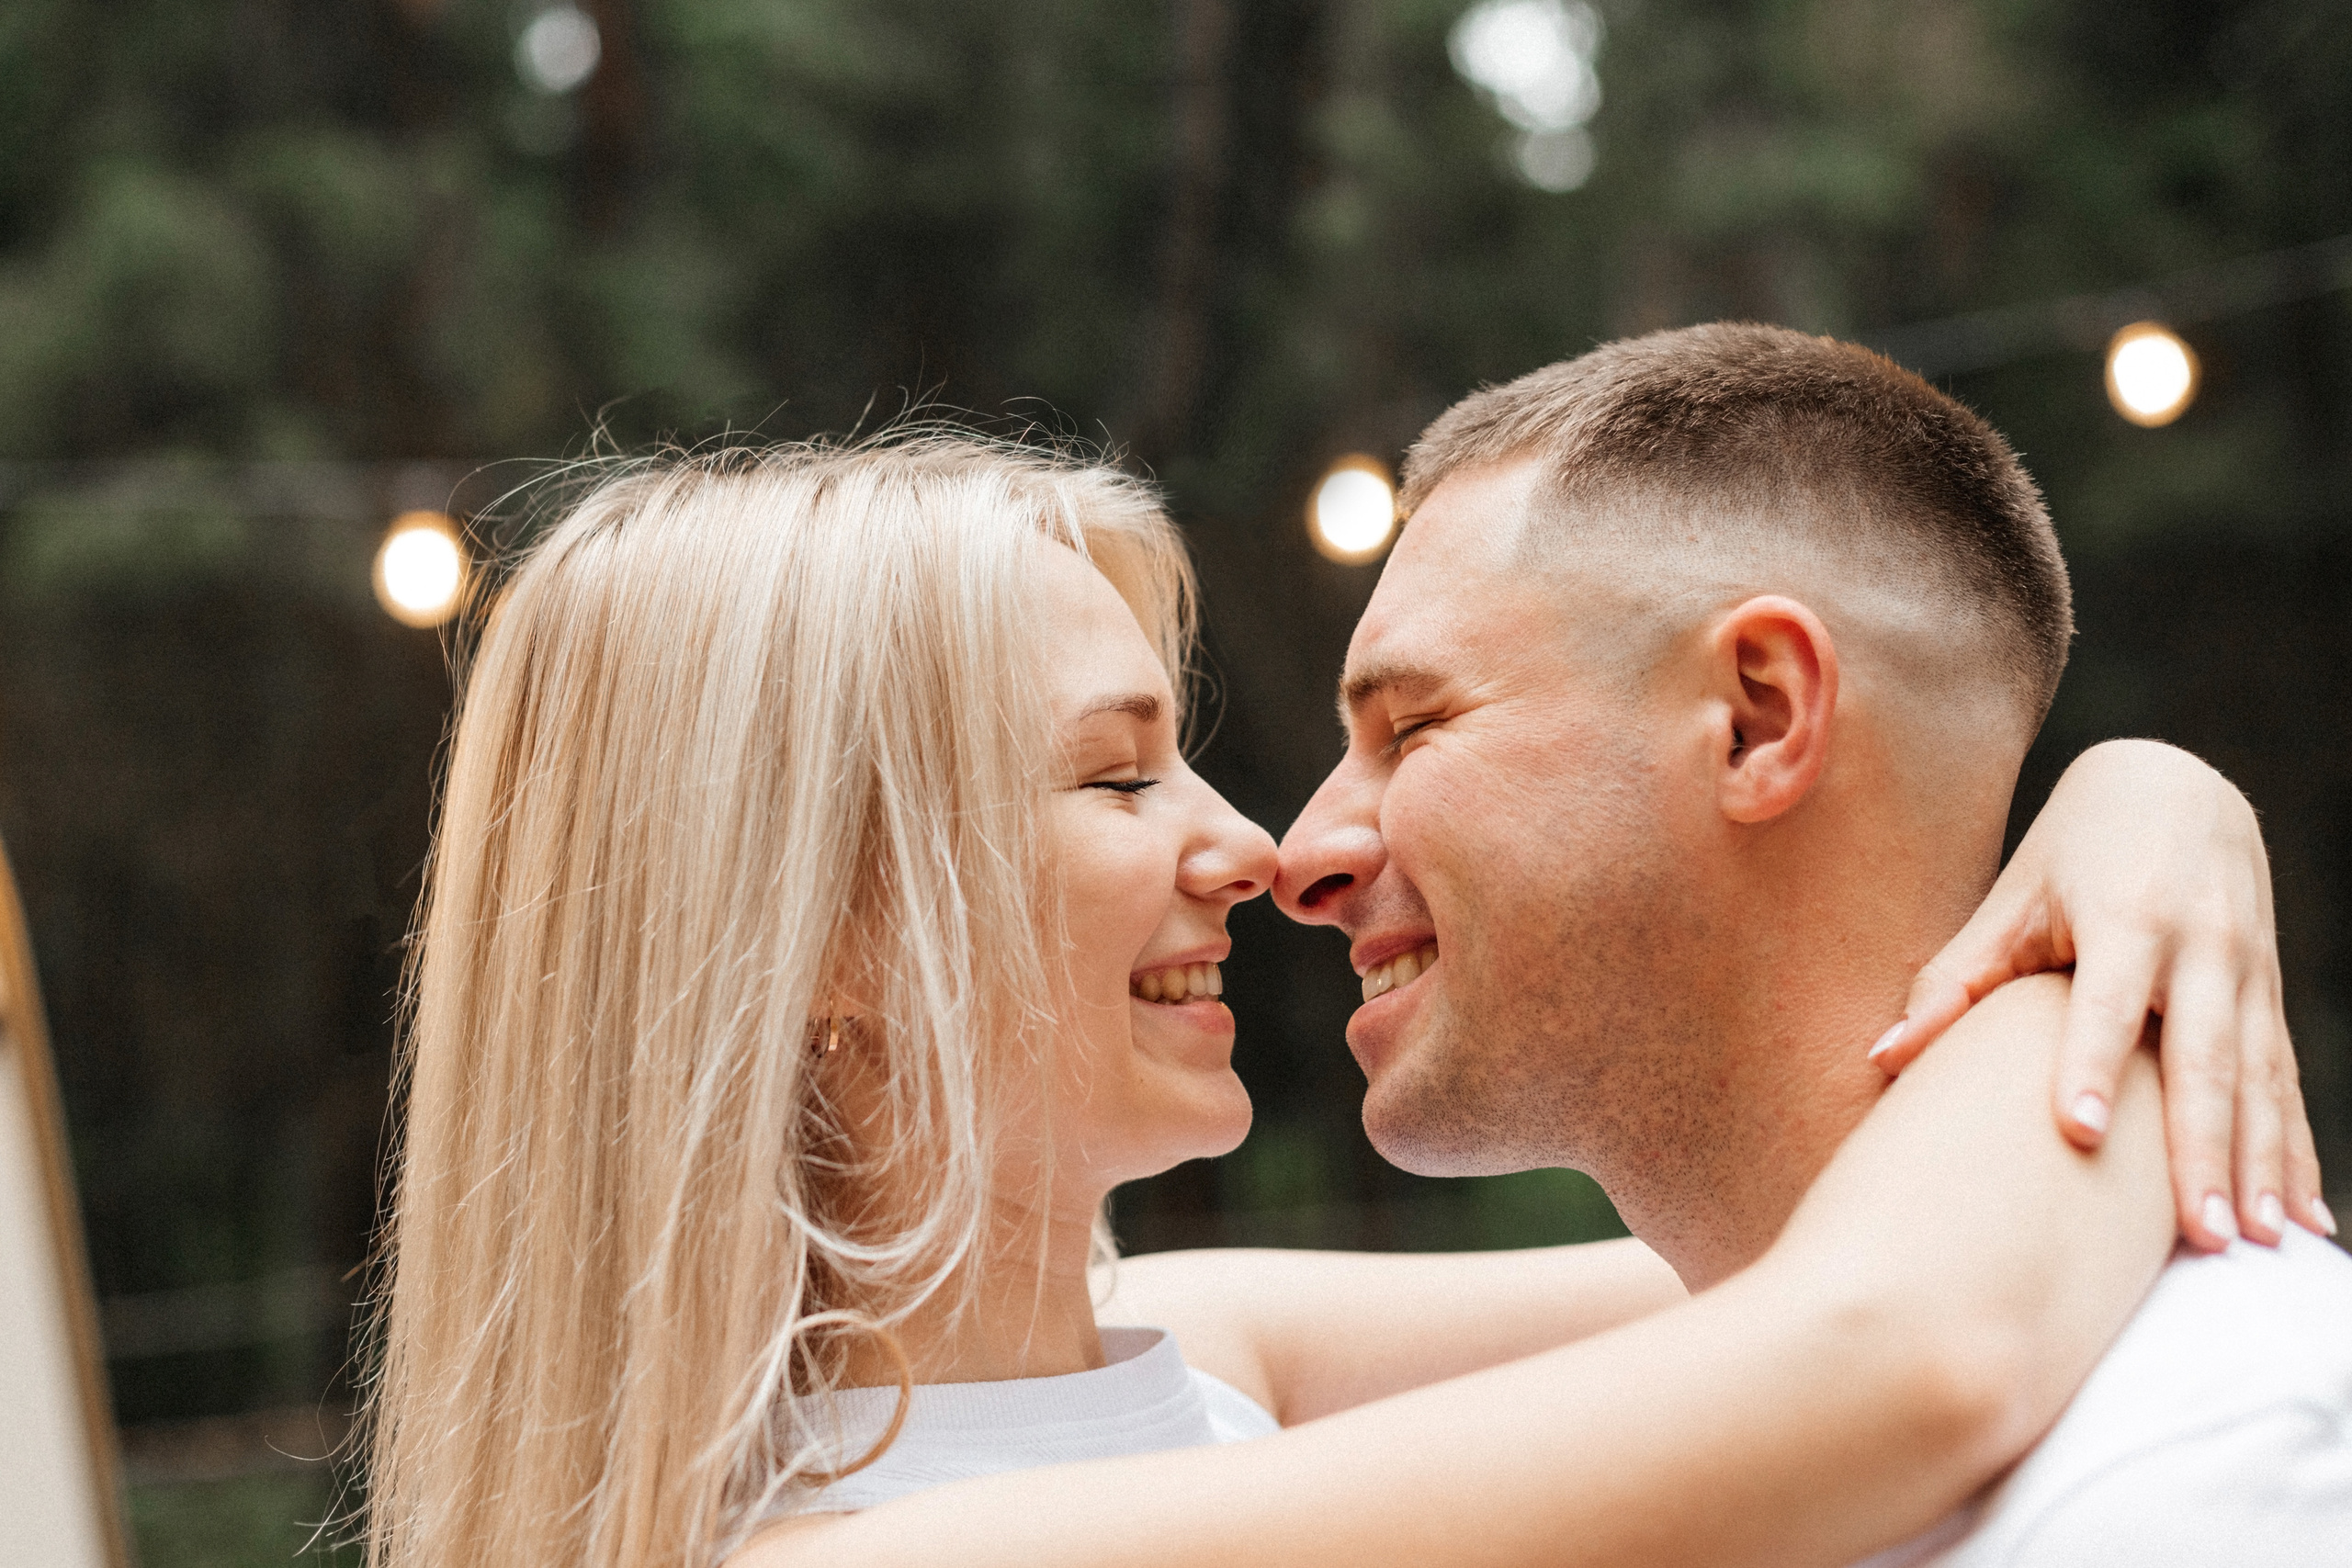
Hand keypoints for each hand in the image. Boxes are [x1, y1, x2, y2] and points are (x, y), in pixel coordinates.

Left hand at [1870, 739, 2329, 1251]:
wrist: (2178, 785)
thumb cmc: (2073, 851)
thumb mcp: (2011, 898)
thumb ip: (1954, 980)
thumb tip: (1882, 1058)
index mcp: (2126, 916)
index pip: (2104, 1001)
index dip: (2092, 1065)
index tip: (2079, 1133)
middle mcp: (2200, 945)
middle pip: (2201, 1057)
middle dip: (2203, 1148)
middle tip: (2198, 1233)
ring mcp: (2247, 972)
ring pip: (2260, 1080)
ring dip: (2263, 1165)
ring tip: (2256, 1244)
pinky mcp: (2270, 996)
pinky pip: (2287, 1083)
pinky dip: (2298, 1152)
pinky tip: (2305, 1219)